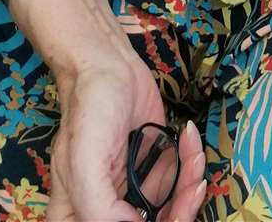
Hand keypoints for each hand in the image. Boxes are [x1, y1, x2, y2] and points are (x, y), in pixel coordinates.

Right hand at [47, 54, 206, 220]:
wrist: (110, 65)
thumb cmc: (89, 108)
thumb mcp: (83, 160)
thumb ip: (98, 207)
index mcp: (77, 218)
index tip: (164, 215)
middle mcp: (107, 210)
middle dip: (179, 210)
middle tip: (193, 185)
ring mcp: (133, 191)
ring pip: (171, 210)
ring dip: (190, 183)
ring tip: (194, 154)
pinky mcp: (155, 169)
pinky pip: (180, 182)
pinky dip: (191, 162)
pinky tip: (187, 137)